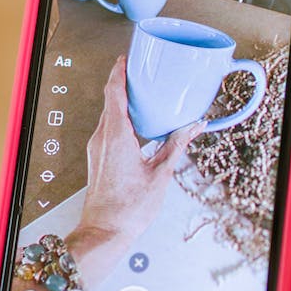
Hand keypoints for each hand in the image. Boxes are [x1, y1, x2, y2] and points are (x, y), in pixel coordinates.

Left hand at [75, 56, 202, 250]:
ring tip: (142, 99)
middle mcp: (102, 138)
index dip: (119, 72)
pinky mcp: (97, 159)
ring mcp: (97, 149)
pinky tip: (136, 128)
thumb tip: (194, 127)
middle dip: (124, 84)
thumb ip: (177, 146)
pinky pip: (107, 131)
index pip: (113, 92)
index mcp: (116, 136)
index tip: (127, 59)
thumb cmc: (128, 209)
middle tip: (141, 75)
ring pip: (108, 116)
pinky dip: (120, 121)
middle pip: (110, 101)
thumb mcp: (161, 174)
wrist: (105, 231)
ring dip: (122, 104)